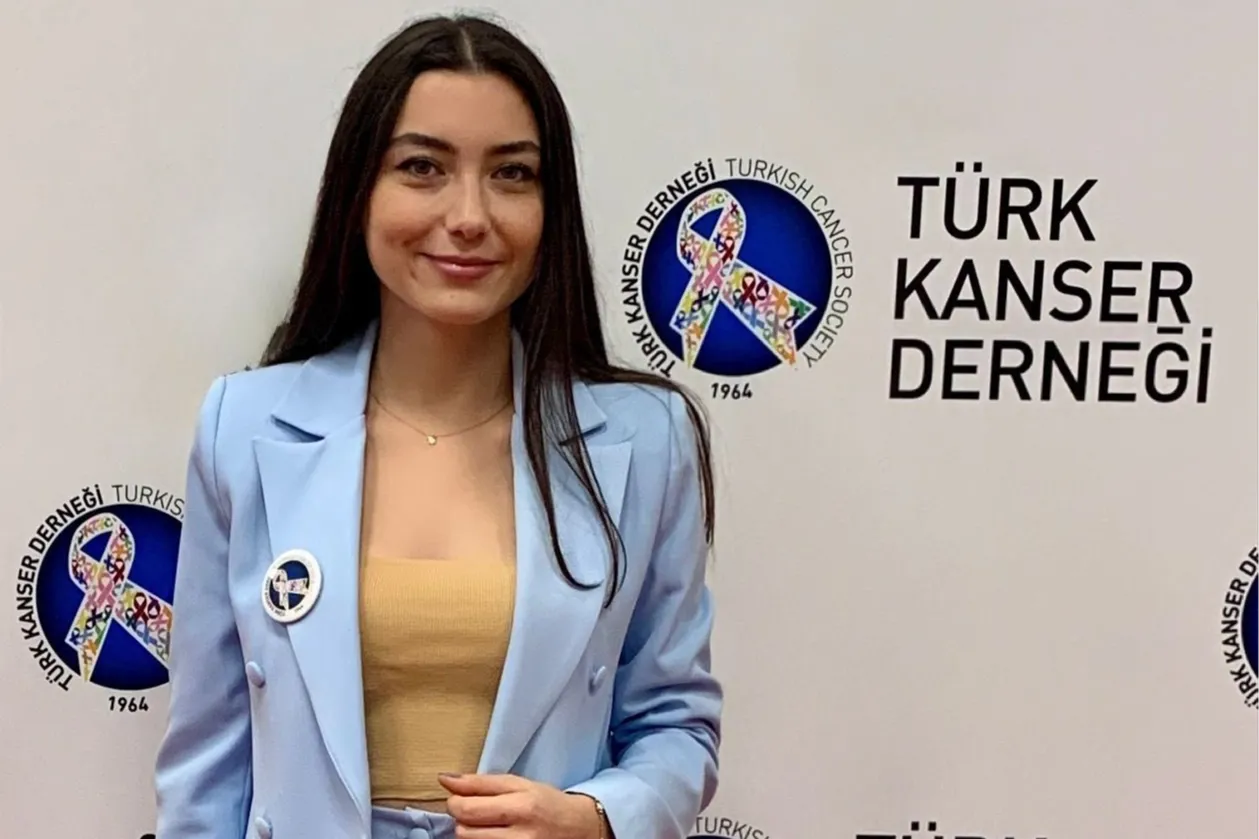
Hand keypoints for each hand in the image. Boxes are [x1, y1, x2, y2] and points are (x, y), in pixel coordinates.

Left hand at [438, 773, 603, 837]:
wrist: (578, 829)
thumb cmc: (546, 803)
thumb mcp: (519, 784)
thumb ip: (480, 783)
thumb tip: (444, 779)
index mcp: (521, 806)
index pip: (468, 808)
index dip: (455, 801)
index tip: (460, 797)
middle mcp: (520, 835)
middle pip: (464, 831)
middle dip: (462, 819)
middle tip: (476, 812)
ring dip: (470, 833)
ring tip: (487, 825)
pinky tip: (493, 835)